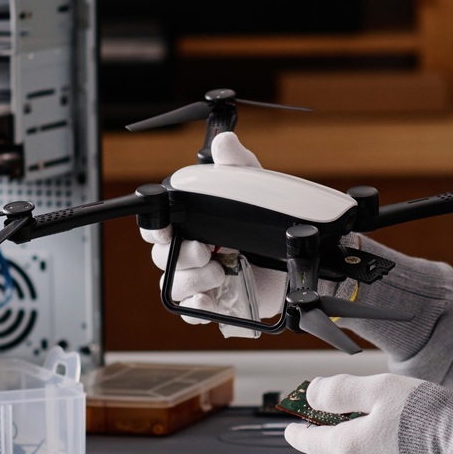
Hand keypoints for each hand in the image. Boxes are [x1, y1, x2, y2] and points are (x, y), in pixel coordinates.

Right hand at [140, 131, 286, 337]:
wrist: (297, 257)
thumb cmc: (268, 219)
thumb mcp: (255, 185)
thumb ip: (237, 164)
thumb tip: (224, 141)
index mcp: (192, 224)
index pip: (158, 227)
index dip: (155, 228)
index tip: (165, 230)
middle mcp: (191, 252)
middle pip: (162, 257)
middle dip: (179, 255)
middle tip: (204, 250)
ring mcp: (201, 278)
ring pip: (174, 285)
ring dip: (191, 279)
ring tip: (219, 272)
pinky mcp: (215, 303)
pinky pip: (190, 311)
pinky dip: (195, 308)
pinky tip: (207, 298)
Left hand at [282, 372, 452, 453]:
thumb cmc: (429, 421)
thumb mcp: (379, 390)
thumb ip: (340, 392)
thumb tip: (312, 394)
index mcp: (347, 450)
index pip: (311, 441)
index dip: (299, 432)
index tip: (290, 430)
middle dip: (339, 436)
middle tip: (350, 416)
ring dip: (366, 448)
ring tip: (391, 427)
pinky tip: (408, 446)